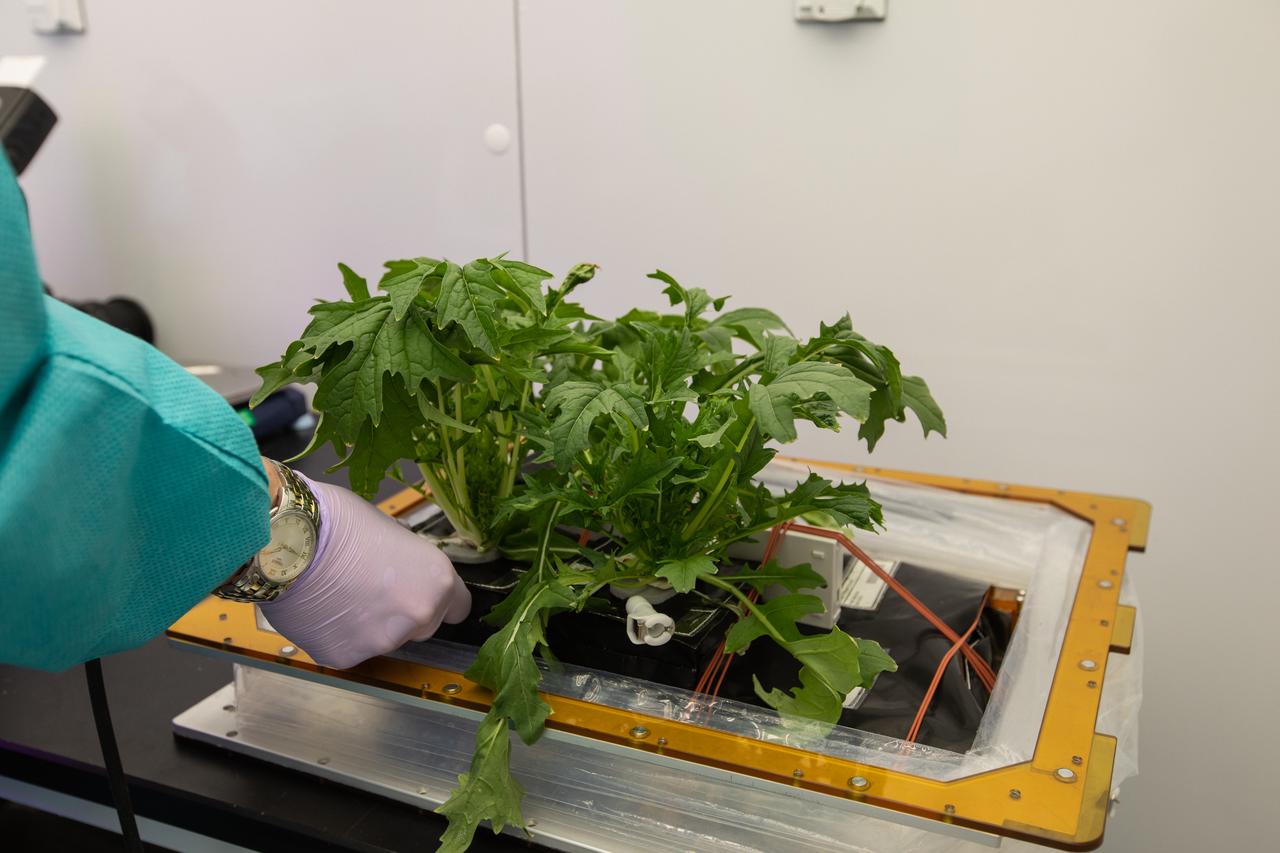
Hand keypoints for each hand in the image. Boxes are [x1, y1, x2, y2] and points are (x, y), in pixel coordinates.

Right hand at [259, 474, 470, 668]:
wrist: (287, 539)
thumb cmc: (337, 523)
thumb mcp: (394, 534)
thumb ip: (410, 565)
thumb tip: (408, 574)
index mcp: (438, 581)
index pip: (458, 607)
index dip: (436, 596)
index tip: (421, 591)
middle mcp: (418, 617)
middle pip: (424, 626)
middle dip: (405, 612)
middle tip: (373, 587)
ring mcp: (382, 642)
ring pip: (385, 639)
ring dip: (371, 624)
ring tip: (341, 594)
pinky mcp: (345, 657)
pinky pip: (350, 648)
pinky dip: (339, 634)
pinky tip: (323, 609)